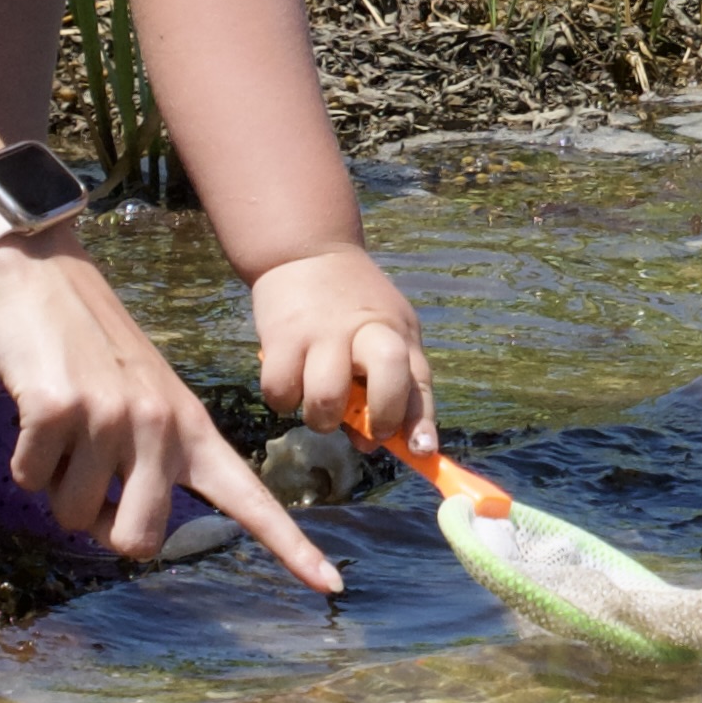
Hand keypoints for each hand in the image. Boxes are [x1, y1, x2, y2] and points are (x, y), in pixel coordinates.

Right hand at [0, 235, 340, 591]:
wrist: (43, 273)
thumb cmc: (92, 348)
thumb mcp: (147, 397)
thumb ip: (150, 463)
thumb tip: (122, 535)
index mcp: (192, 428)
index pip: (250, 498)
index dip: (290, 547)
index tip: (332, 589)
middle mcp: (160, 426)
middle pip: (140, 542)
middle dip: (104, 528)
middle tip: (87, 481)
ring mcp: (110, 417)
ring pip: (75, 515)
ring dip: (55, 485)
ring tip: (63, 427)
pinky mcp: (57, 409)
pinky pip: (30, 480)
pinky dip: (24, 461)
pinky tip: (33, 411)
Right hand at [248, 243, 433, 455]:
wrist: (305, 251)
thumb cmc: (352, 306)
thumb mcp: (385, 333)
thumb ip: (387, 386)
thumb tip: (368, 443)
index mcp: (397, 333)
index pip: (419, 382)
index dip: (421, 423)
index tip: (421, 452)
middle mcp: (365, 331)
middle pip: (387, 377)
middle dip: (378, 418)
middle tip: (363, 428)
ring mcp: (321, 333)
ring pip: (325, 401)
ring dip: (321, 419)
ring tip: (317, 402)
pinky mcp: (281, 336)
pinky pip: (280, 393)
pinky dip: (283, 401)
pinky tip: (289, 383)